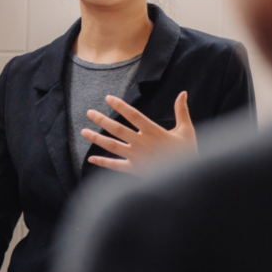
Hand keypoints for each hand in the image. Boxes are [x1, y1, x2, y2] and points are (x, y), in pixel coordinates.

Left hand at [81, 91, 196, 171]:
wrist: (188, 178)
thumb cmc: (188, 153)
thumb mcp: (186, 130)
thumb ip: (181, 111)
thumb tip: (183, 92)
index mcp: (154, 131)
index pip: (133, 115)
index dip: (120, 105)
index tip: (108, 98)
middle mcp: (142, 143)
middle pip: (117, 129)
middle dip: (102, 120)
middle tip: (89, 113)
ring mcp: (137, 157)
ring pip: (113, 146)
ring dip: (97, 139)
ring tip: (83, 131)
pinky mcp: (135, 169)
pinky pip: (116, 166)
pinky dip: (103, 163)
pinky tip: (91, 159)